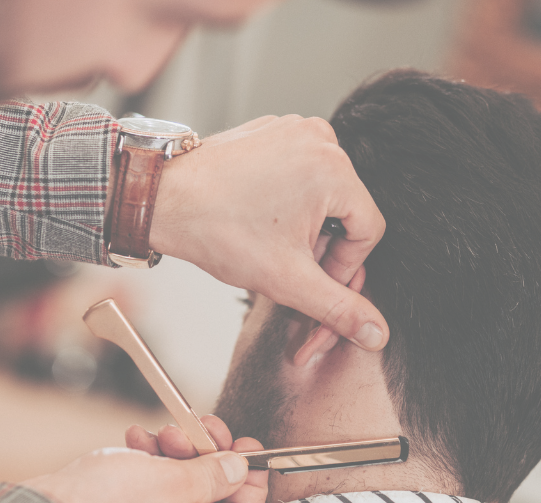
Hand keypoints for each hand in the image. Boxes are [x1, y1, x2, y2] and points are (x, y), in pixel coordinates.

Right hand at [22, 416, 267, 502]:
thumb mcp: (174, 479)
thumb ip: (214, 475)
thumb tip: (240, 470)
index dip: (251, 475)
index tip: (245, 443)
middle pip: (212, 494)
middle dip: (205, 453)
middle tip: (198, 425)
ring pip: (179, 487)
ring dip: (173, 452)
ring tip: (158, 431)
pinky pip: (149, 492)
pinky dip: (147, 464)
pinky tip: (133, 439)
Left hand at [150, 115, 389, 351]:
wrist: (162, 200)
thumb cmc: (218, 231)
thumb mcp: (288, 280)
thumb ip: (339, 309)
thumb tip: (377, 334)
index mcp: (334, 169)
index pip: (369, 230)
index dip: (345, 266)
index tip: (313, 280)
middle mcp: (321, 139)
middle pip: (348, 211)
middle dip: (323, 247)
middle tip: (288, 266)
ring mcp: (295, 129)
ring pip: (325, 194)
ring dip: (308, 227)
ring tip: (271, 243)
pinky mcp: (274, 130)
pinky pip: (301, 172)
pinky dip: (290, 201)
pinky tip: (261, 219)